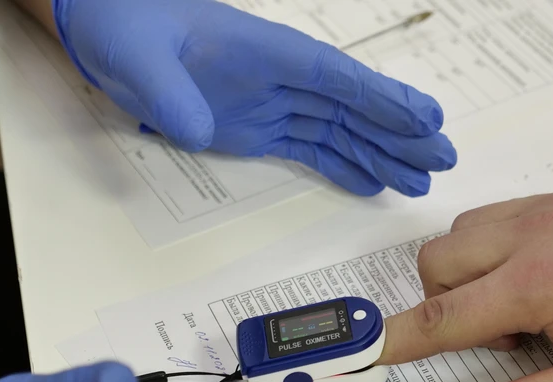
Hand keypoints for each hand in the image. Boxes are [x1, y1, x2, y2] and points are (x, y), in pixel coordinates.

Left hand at [52, 0, 456, 196]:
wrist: (108, 32)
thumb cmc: (126, 29)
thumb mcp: (140, 60)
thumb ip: (169, 93)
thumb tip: (196, 127)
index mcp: (267, 52)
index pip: (338, 79)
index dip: (384, 100)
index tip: (426, 120)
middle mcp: (281, 78)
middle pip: (353, 107)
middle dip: (399, 132)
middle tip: (443, 157)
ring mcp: (273, 103)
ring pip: (340, 130)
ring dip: (381, 154)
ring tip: (420, 180)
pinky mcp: (258, 127)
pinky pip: (310, 147)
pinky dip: (342, 164)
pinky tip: (371, 182)